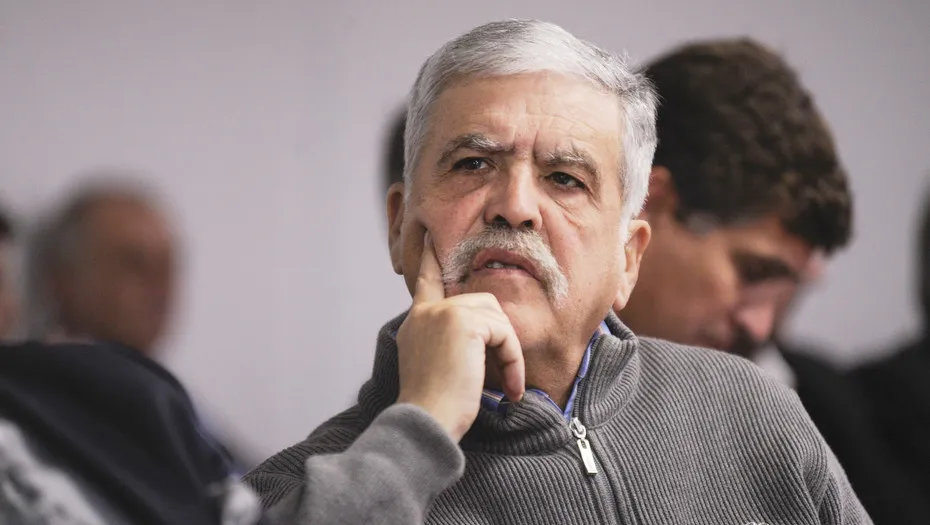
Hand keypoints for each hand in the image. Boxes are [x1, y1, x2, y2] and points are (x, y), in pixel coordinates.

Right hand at [395, 233, 525, 440]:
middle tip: (506, 377)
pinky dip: (513, 361)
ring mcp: (443, 313)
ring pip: (496, 318)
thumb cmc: (435, 408)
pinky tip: (509, 387)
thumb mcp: (435, 366)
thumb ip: (448, 342)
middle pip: (482, 304)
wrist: (426, 422)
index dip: (429, 262)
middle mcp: (426, 312)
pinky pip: (504, 333)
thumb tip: (482, 337)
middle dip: (501, 337)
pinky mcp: (463, 322)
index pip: (425, 282)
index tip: (429, 241)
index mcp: (416, 322)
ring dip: (509, 353)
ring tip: (506, 386)